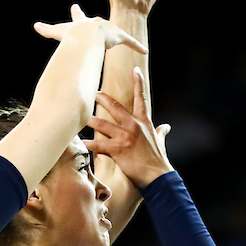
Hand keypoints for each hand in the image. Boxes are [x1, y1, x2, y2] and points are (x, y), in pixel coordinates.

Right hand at [34, 4, 146, 53]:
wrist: (86, 35)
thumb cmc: (72, 35)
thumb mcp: (57, 31)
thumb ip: (46, 29)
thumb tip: (35, 25)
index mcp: (82, 23)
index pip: (78, 17)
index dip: (76, 13)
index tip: (75, 6)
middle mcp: (96, 23)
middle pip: (97, 21)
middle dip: (96, 22)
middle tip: (97, 21)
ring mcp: (108, 30)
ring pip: (113, 31)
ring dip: (115, 35)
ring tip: (119, 37)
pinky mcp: (119, 37)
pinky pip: (131, 42)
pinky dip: (137, 47)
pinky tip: (145, 52)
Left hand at [88, 67, 171, 189]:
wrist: (157, 175)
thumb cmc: (158, 159)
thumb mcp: (161, 141)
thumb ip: (160, 132)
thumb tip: (165, 127)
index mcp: (144, 122)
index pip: (141, 98)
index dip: (138, 82)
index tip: (134, 70)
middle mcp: (133, 125)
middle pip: (115, 106)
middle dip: (102, 98)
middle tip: (93, 93)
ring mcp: (124, 137)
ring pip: (102, 123)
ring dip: (89, 120)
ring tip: (79, 116)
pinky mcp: (117, 149)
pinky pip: (98, 144)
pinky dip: (88, 143)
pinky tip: (80, 142)